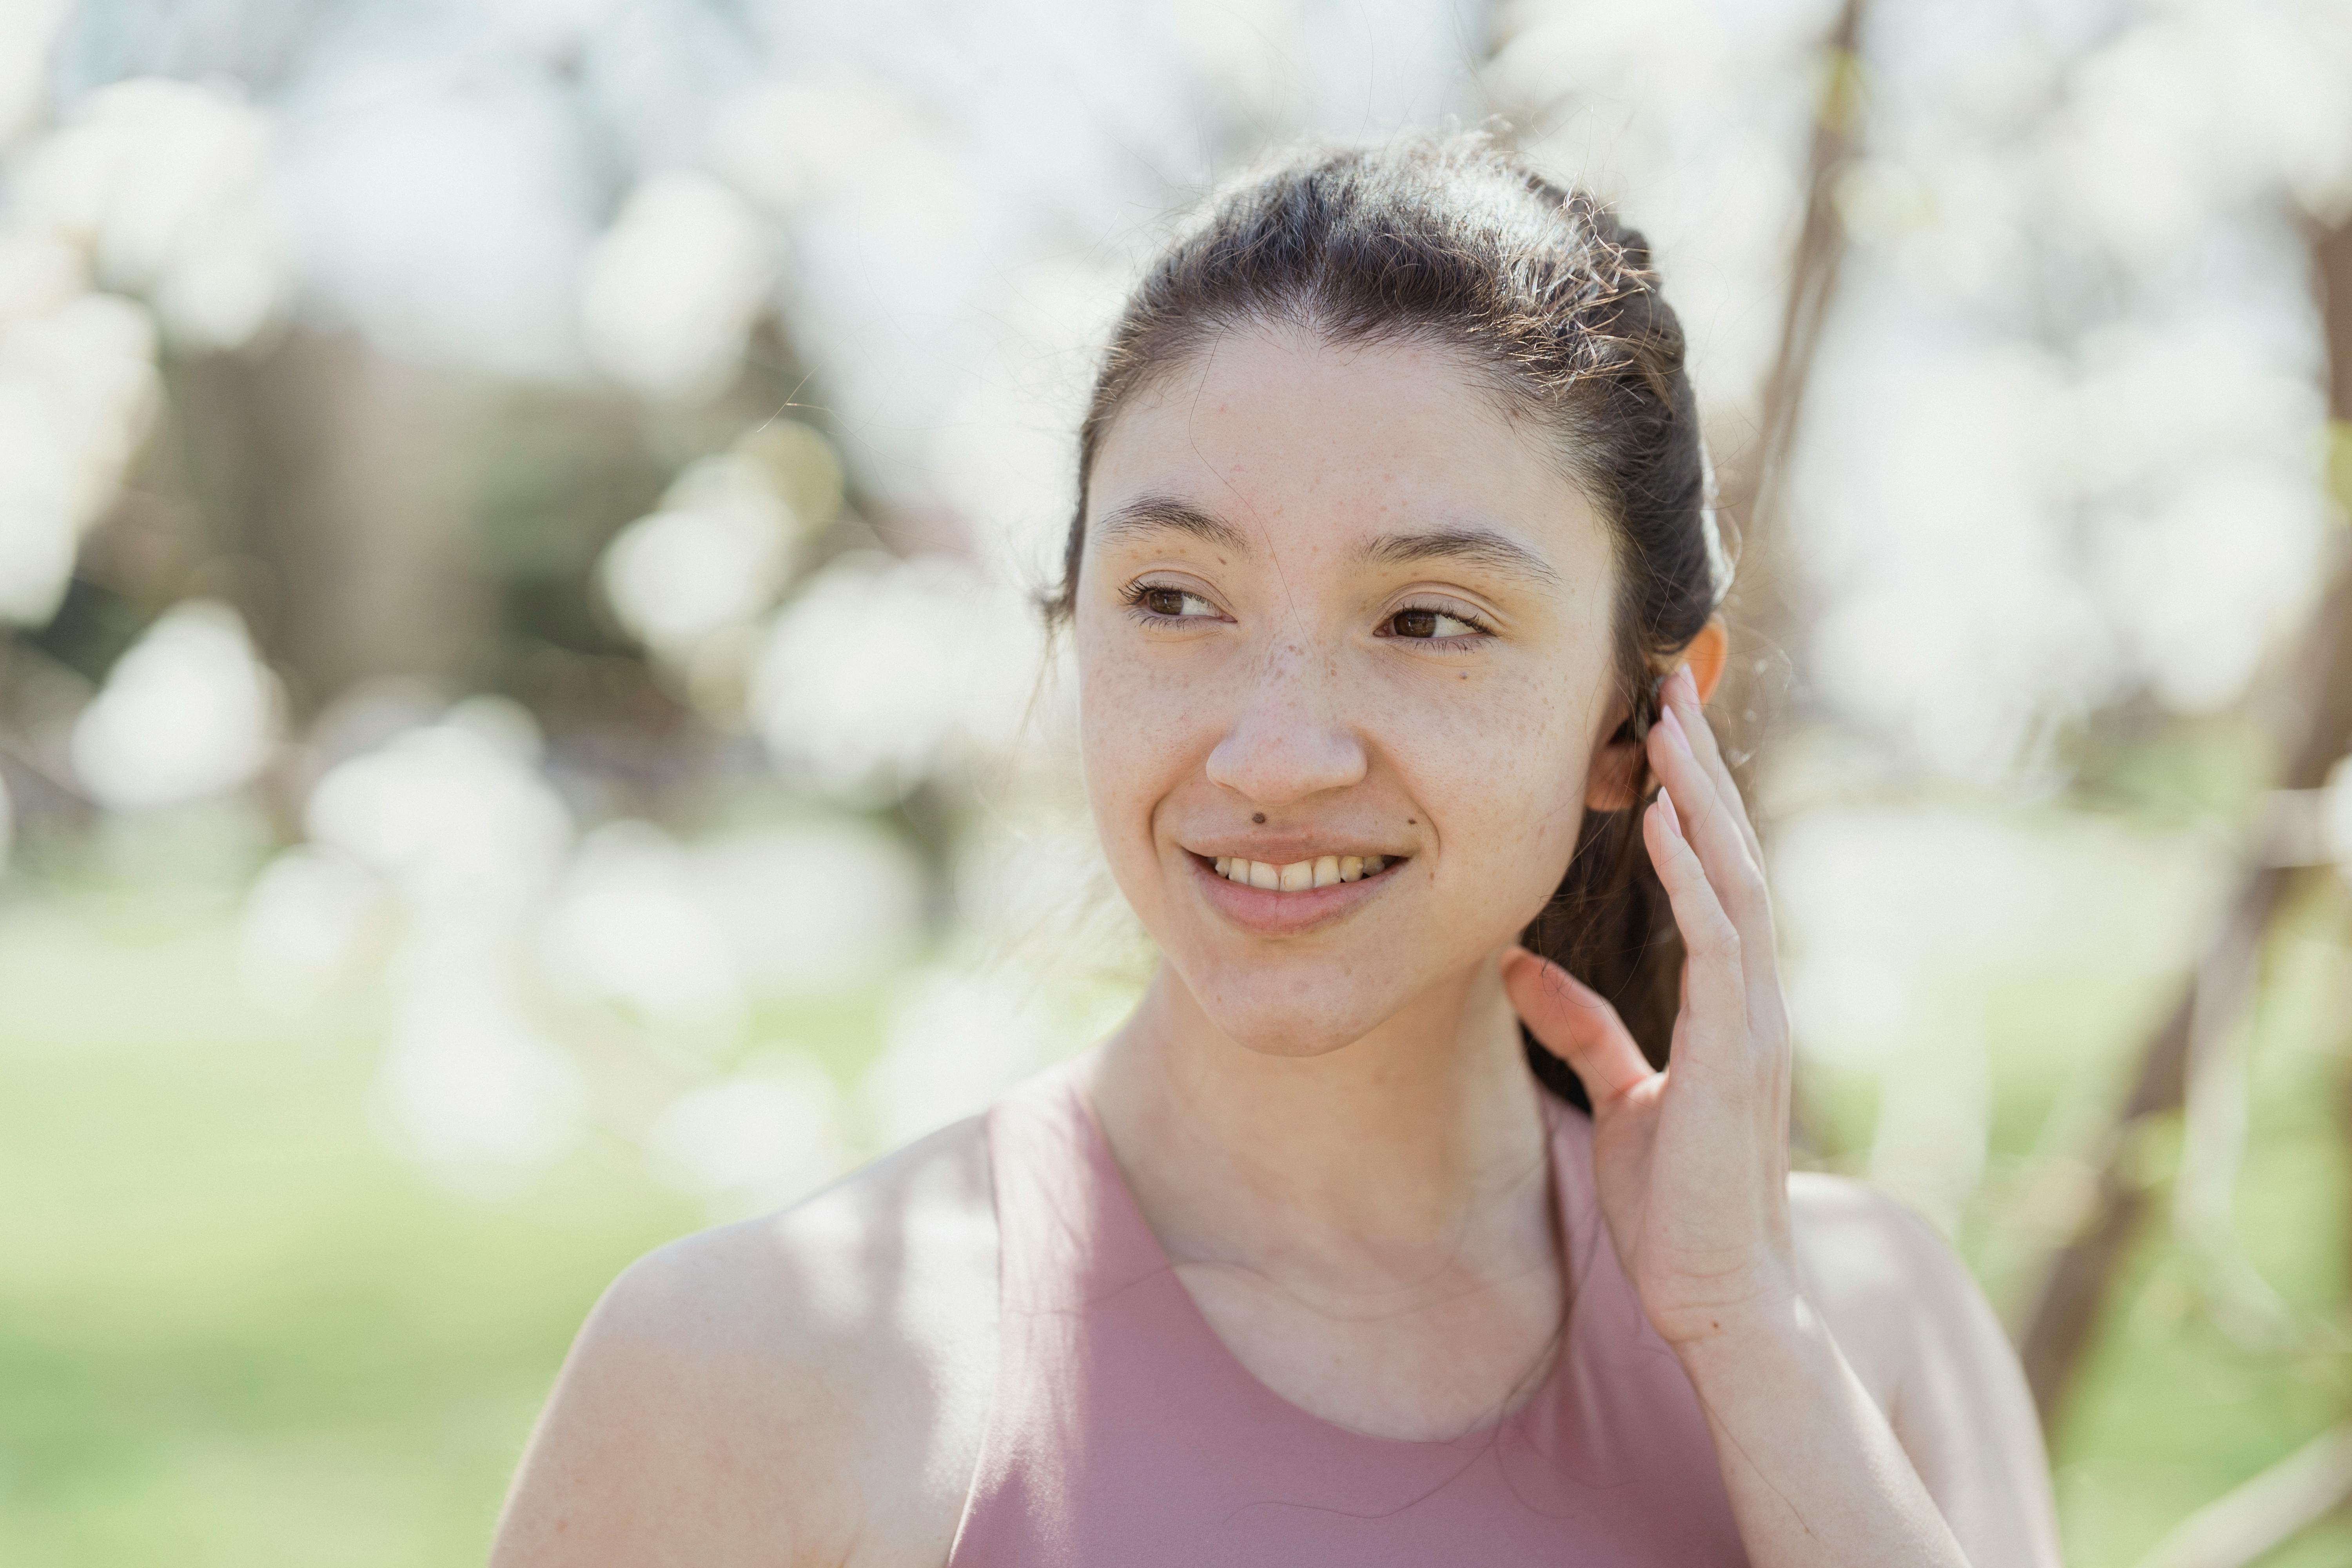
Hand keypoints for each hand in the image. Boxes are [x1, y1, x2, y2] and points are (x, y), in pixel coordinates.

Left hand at [1501, 664, 1797, 1349]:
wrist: (1714, 1291)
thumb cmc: (1673, 1200)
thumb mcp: (1617, 1093)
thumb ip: (1581, 1024)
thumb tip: (1519, 965)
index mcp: (1729, 1001)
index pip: (1712, 875)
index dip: (1688, 802)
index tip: (1656, 734)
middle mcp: (1752, 996)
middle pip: (1729, 854)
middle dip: (1701, 772)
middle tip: (1669, 689)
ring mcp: (1754, 1020)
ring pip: (1734, 879)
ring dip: (1702, 799)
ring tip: (1668, 726)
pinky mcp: (1737, 1052)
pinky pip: (1721, 941)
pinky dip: (1695, 874)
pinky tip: (1669, 820)